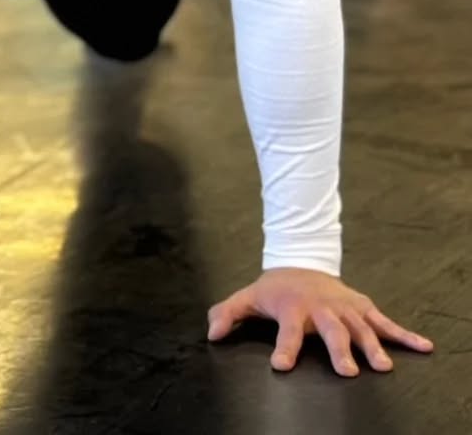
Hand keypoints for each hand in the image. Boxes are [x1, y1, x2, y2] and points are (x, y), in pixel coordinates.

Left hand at [207, 268, 432, 375]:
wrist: (300, 262)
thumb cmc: (274, 289)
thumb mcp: (247, 297)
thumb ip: (227, 314)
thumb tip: (211, 334)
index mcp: (292, 309)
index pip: (287, 332)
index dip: (284, 349)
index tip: (281, 366)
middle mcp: (321, 309)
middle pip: (331, 331)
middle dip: (339, 350)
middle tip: (347, 372)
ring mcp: (345, 308)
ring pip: (361, 328)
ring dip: (372, 346)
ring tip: (382, 367)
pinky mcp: (363, 307)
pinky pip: (385, 322)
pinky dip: (404, 334)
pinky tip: (423, 347)